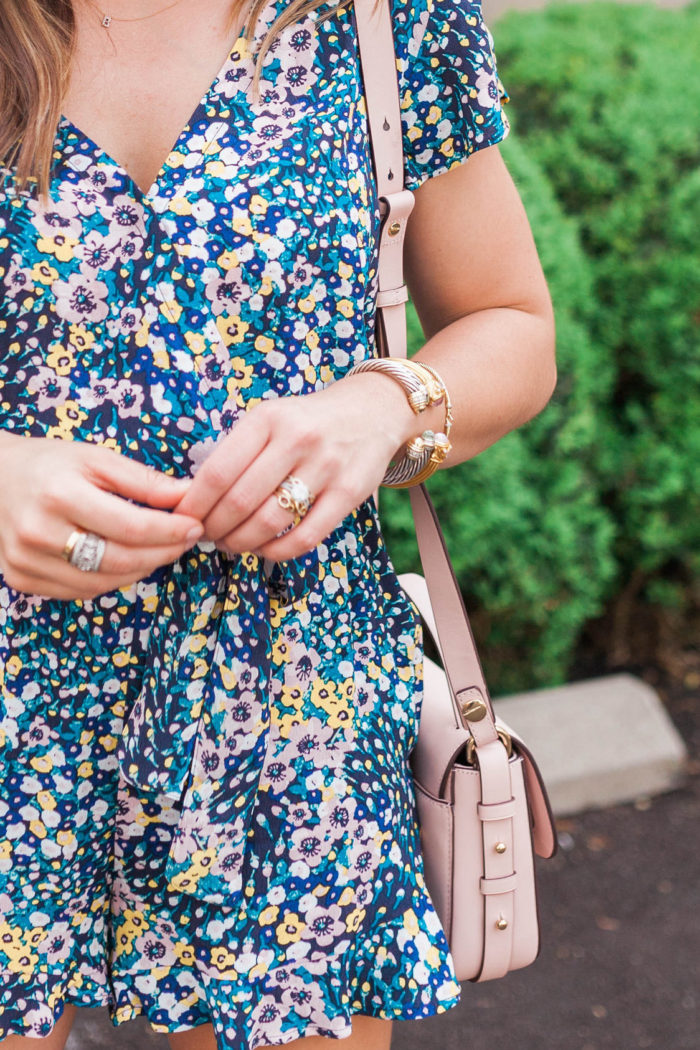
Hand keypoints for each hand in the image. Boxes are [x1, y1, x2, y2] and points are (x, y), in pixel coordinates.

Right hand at [0, 434, 203, 600]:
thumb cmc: (48, 464)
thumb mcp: (96, 458)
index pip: (132, 527)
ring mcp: (27, 561)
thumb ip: (144, 481)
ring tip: (160, 550)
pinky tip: (126, 561)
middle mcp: (39, 532)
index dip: (170, 531)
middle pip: (120, 560)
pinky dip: (111, 579)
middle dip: (163, 553)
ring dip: (141, 569)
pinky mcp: (22, 578)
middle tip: (185, 541)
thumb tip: (189, 496)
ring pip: (103, 582)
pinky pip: (81, 590)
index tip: (195, 526)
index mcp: (59, 494)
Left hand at [174, 373, 417, 561]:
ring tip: (231, 544)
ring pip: (269, 521)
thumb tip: (195, 498)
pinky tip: (264, 549)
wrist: (372, 411)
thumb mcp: (270, 418)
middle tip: (205, 536)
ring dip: (241, 542)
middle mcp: (297, 439)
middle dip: (214, 527)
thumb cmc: (307, 422)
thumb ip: (238, 451)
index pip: (218, 471)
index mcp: (267, 418)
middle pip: (239, 500)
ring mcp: (326, 467)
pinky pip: (306, 536)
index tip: (183, 519)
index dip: (194, 504)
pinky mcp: (350, 493)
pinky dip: (277, 551)